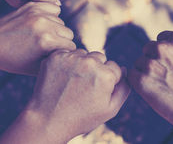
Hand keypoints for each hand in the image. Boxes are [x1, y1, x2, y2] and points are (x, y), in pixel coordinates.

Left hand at [0, 2, 75, 74]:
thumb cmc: (13, 60)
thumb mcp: (36, 68)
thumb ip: (57, 62)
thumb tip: (75, 59)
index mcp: (47, 43)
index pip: (70, 47)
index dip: (63, 54)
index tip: (53, 57)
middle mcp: (45, 26)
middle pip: (68, 33)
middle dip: (61, 41)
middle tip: (47, 47)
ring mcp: (39, 14)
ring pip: (61, 22)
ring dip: (55, 29)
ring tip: (40, 36)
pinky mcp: (34, 6)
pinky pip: (54, 10)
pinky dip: (51, 16)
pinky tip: (40, 24)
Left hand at [1, 49, 129, 143]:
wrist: (47, 120)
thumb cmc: (81, 118)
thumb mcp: (110, 110)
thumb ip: (124, 88)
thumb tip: (124, 70)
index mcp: (106, 75)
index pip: (115, 67)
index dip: (108, 80)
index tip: (96, 91)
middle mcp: (90, 63)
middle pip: (100, 57)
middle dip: (96, 68)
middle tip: (84, 86)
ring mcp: (72, 58)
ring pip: (84, 53)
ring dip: (81, 63)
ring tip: (73, 83)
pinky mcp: (56, 56)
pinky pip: (68, 53)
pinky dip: (67, 62)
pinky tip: (63, 77)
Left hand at [128, 31, 172, 132]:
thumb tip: (169, 45)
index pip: (160, 39)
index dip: (164, 54)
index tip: (171, 66)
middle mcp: (162, 48)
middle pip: (148, 49)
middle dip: (154, 61)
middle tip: (166, 78)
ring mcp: (151, 63)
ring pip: (139, 63)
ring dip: (146, 73)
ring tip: (162, 86)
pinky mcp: (141, 79)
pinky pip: (132, 75)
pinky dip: (139, 83)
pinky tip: (153, 91)